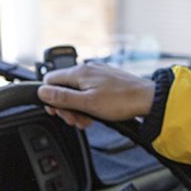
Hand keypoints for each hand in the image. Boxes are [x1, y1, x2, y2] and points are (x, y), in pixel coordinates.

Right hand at [38, 62, 154, 127]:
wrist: (148, 99)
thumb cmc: (122, 101)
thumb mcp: (87, 103)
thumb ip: (62, 98)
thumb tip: (42, 92)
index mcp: (80, 72)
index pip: (50, 80)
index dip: (49, 98)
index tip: (57, 112)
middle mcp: (88, 69)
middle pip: (64, 88)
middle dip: (66, 107)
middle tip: (74, 120)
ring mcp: (98, 74)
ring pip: (78, 92)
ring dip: (78, 108)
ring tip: (86, 121)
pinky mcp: (107, 81)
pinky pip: (90, 92)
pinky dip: (89, 105)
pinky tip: (95, 116)